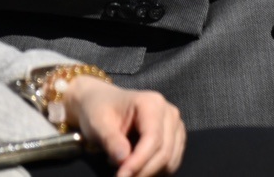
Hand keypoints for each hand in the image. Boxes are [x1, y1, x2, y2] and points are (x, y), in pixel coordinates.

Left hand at [61, 80, 183, 176]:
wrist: (102, 104)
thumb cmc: (99, 111)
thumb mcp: (98, 123)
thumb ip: (111, 140)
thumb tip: (123, 159)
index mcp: (151, 103)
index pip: (153, 138)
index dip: (138, 161)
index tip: (121, 176)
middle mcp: (169, 112)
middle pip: (164, 152)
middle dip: (142, 171)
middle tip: (120, 176)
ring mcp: (175, 125)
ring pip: (170, 161)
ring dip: (147, 172)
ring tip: (124, 166)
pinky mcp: (176, 138)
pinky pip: (171, 163)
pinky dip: (154, 171)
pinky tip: (136, 166)